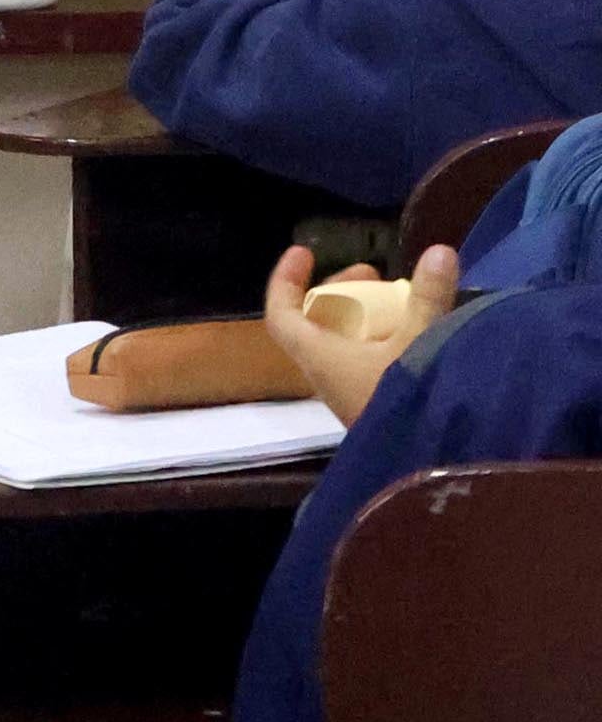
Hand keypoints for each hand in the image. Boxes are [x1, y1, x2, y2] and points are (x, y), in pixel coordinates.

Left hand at [265, 242, 456, 424]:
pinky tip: (419, 333)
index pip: (281, 314)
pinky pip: (367, 361)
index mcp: (319, 356)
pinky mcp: (376, 406)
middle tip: (373, 273)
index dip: (285, 280)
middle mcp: (327, 374)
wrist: (431, 471)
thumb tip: (440, 250)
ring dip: (365, 316)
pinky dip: (383, 339)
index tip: (304, 252)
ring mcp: (351, 392)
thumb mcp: (421, 343)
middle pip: (316, 323)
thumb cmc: (412, 402)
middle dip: (339, 292)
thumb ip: (429, 298)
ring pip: (344, 343)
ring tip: (401, 298)